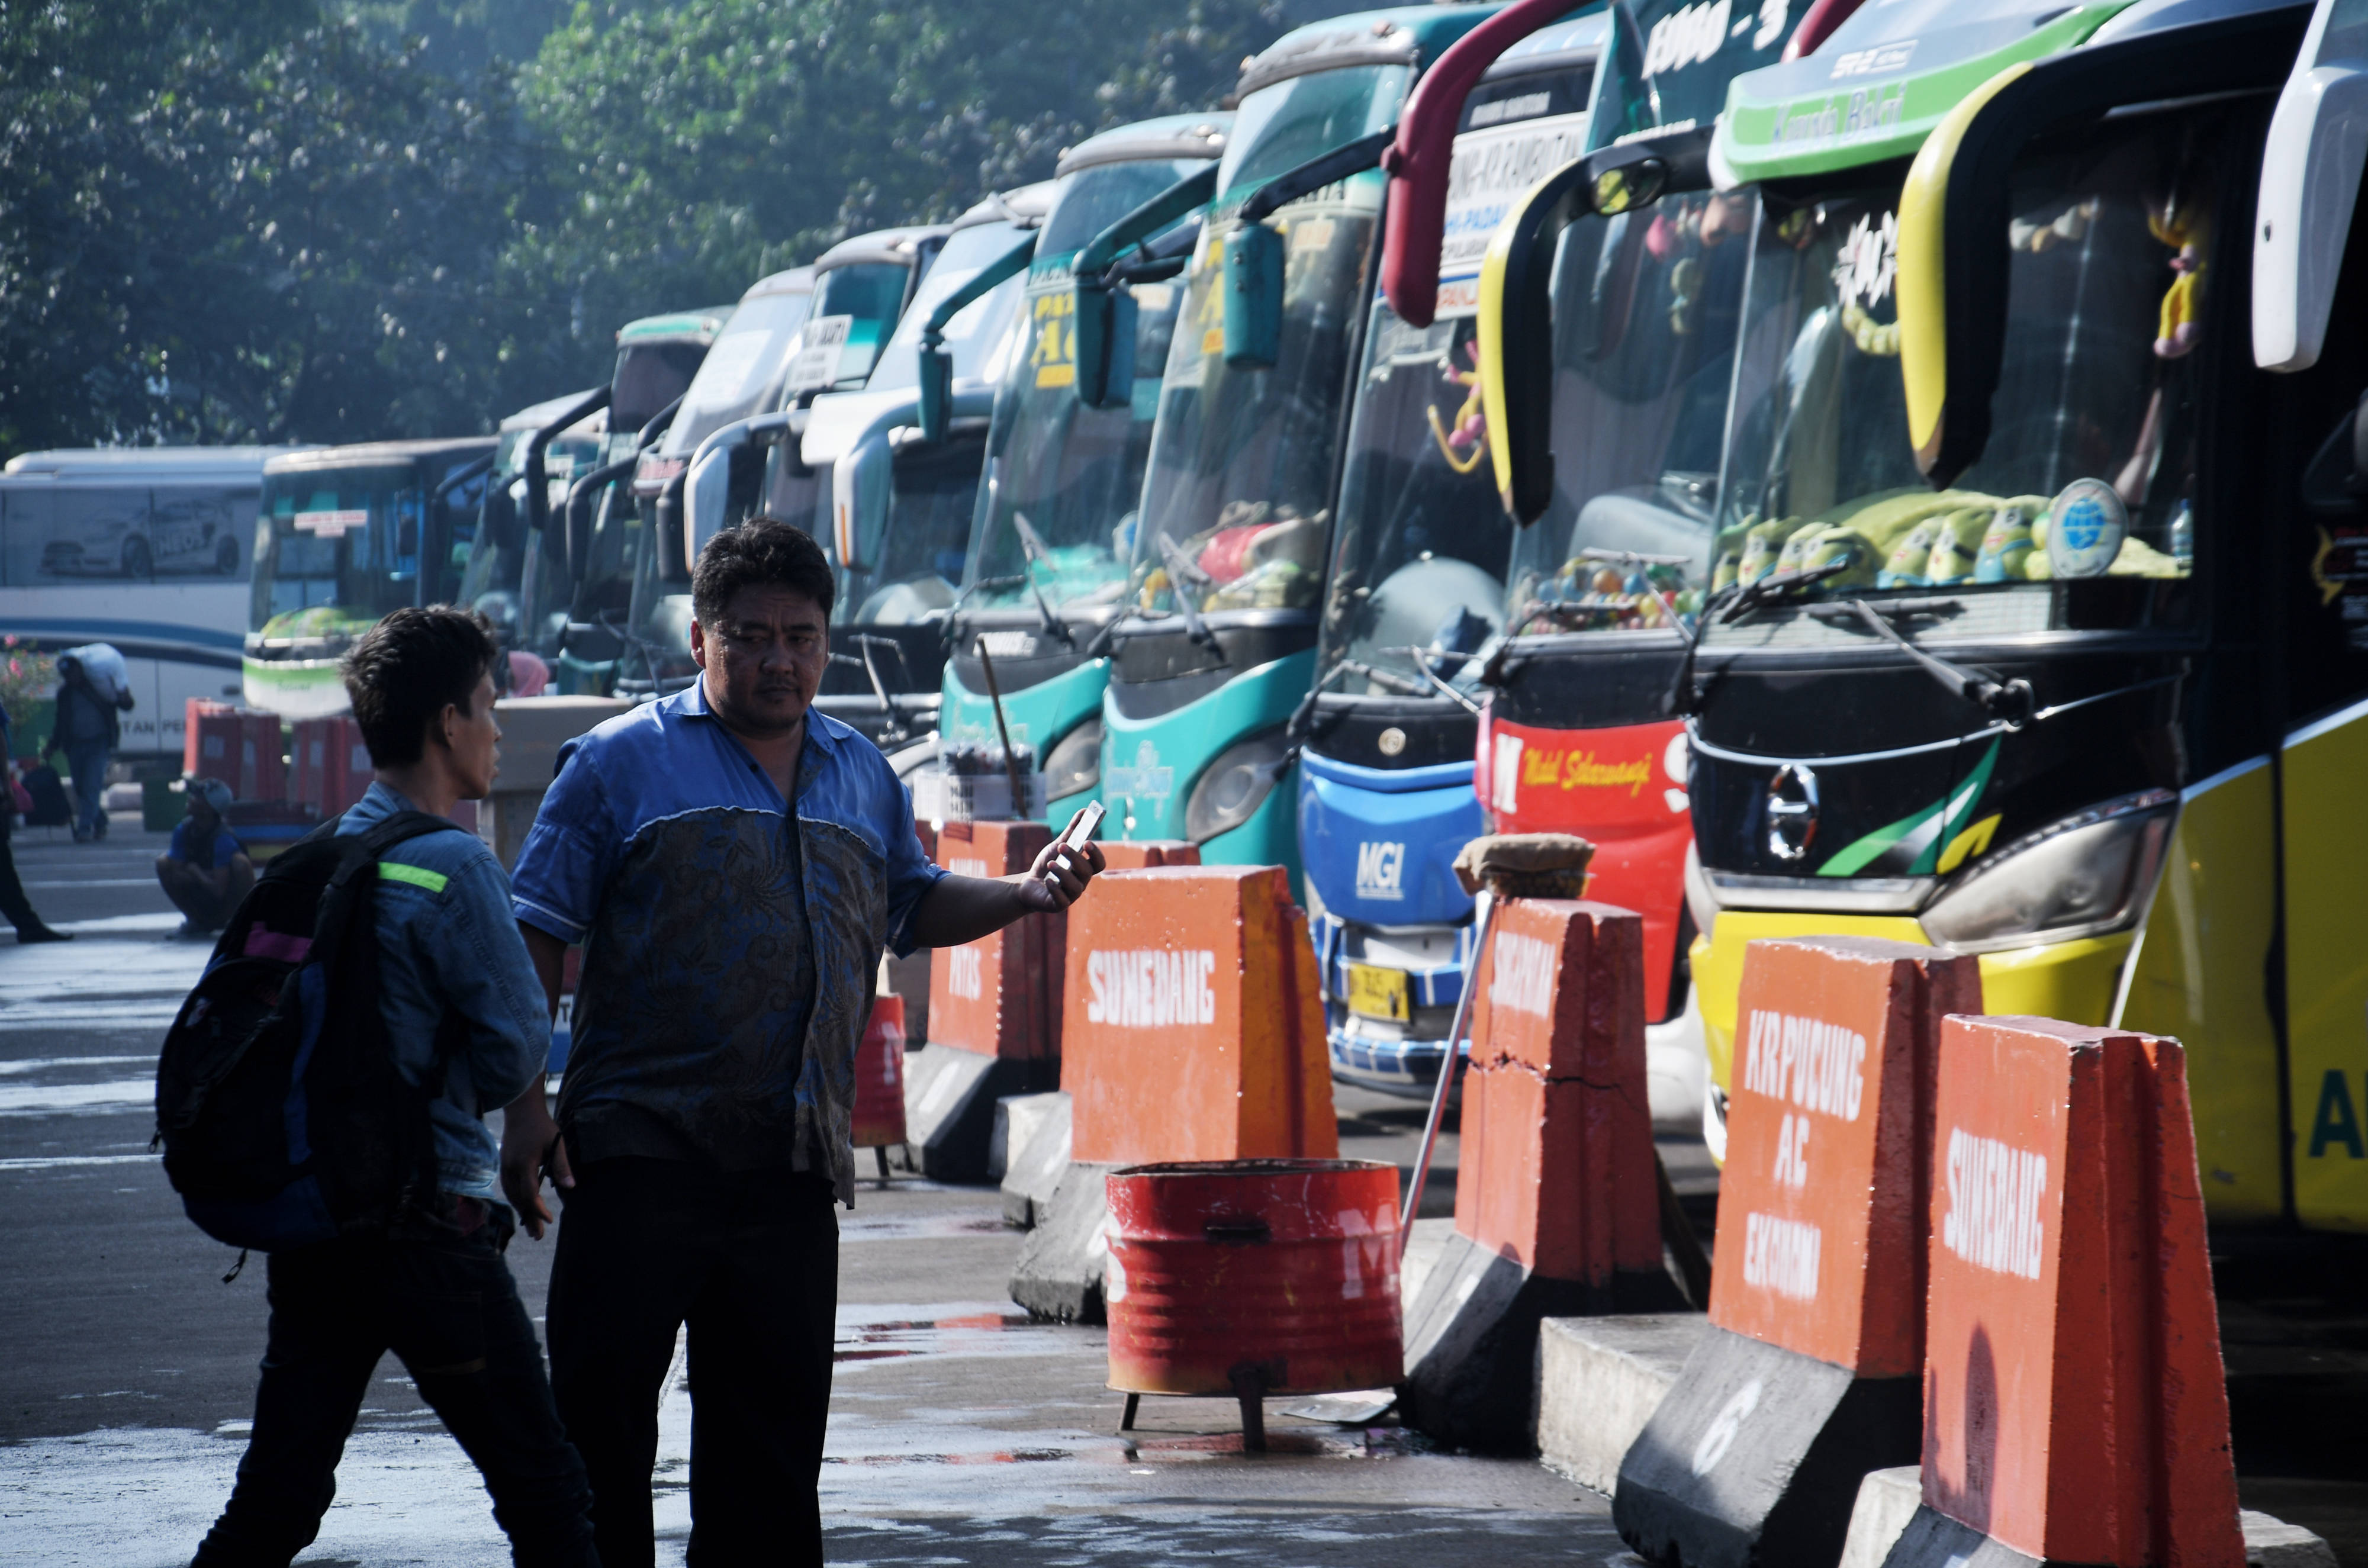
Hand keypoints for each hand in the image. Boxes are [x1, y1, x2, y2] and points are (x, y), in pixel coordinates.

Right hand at [499, 1087, 573, 1240]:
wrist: (521, 1111)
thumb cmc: (542, 1126)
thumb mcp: (556, 1143)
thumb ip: (562, 1166)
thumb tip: (571, 1187)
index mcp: (525, 1164)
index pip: (530, 1193)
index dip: (538, 1209)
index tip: (549, 1219)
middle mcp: (511, 1168)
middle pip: (519, 1199)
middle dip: (529, 1218)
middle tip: (539, 1236)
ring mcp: (505, 1167)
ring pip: (511, 1196)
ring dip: (521, 1212)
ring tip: (531, 1229)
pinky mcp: (503, 1165)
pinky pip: (508, 1189)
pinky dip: (516, 1201)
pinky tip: (524, 1209)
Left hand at [1016, 820, 1104, 912]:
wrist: (1028, 884)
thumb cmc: (1048, 864)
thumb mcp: (1058, 845)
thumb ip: (1072, 831)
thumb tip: (1084, 810)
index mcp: (1084, 869)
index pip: (1099, 864)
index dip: (1096, 854)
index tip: (1087, 842)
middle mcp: (1081, 883)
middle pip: (1087, 872)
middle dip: (1075, 858)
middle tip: (1061, 846)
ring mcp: (1071, 896)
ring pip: (1075, 886)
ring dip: (1063, 873)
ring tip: (1050, 863)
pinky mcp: (1058, 905)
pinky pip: (1062, 900)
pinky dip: (1055, 889)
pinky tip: (1047, 881)